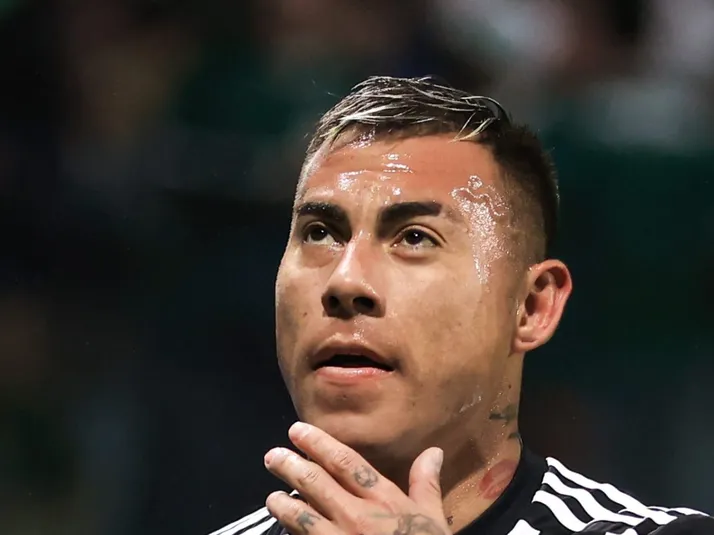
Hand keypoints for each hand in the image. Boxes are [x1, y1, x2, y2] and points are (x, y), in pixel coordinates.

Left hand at [263, 422, 450, 534]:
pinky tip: (283, 529)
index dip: (318, 444)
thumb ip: (426, 484)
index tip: (298, 431)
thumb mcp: (432, 519)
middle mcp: (358, 517)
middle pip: (316, 483)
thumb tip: (432, 452)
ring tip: (271, 496)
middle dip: (290, 466)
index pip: (345, 463)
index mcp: (384, 501)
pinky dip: (291, 534)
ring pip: (302, 517)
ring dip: (282, 504)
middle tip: (272, 455)